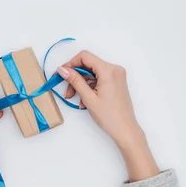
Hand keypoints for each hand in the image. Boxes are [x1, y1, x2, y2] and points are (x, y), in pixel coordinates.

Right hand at [57, 51, 158, 181]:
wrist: (125, 130)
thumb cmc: (109, 116)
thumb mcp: (88, 98)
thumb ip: (75, 81)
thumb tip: (62, 69)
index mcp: (109, 70)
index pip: (85, 56)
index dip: (70, 64)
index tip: (61, 74)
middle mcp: (114, 69)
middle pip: (88, 65)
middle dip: (75, 77)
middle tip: (66, 91)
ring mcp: (116, 75)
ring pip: (92, 73)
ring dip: (81, 84)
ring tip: (74, 98)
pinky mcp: (116, 82)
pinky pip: (98, 79)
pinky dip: (89, 87)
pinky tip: (84, 101)